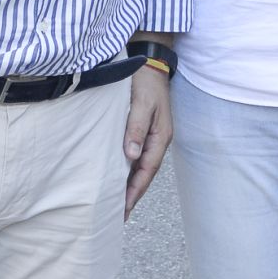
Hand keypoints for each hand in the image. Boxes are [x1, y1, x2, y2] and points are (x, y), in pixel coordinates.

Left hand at [123, 66, 172, 219]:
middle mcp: (157, 140)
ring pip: (140, 167)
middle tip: (118, 215)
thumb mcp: (142, 104)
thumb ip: (135, 128)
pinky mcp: (143, 130)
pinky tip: (118, 176)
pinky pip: (136, 156)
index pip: (147, 171)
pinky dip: (128, 170)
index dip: (135, 191)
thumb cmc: (145, 82)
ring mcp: (151, 136)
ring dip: (130, 184)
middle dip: (132, 195)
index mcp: (161, 137)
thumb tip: (131, 156)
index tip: (123, 209)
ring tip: (116, 203)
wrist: (149, 62)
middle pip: (144, 174)